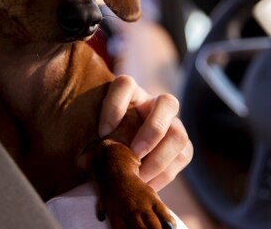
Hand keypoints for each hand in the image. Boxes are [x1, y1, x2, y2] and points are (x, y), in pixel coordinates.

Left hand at [99, 75, 192, 190]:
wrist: (115, 159)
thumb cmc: (99, 143)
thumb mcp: (93, 136)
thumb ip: (93, 142)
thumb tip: (87, 162)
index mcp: (129, 93)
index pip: (126, 84)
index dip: (114, 106)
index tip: (102, 133)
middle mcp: (153, 104)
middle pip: (167, 102)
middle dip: (151, 132)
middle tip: (133, 154)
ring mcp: (171, 124)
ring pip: (179, 134)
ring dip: (159, 159)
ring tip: (139, 177)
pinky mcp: (181, 147)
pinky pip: (183, 157)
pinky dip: (164, 175)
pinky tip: (146, 185)